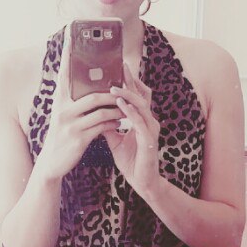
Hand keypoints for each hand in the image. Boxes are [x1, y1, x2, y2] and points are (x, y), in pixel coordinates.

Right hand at [35, 27, 122, 180]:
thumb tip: (91, 84)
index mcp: (60, 101)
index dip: (68, 53)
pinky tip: (120, 122)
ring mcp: (70, 124)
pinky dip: (113, 123)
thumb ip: (73, 100)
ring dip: (117, 108)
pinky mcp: (78, 138)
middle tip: (126, 85)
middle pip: (92, 94)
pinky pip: (102, 126)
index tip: (71, 33)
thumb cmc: (62, 136)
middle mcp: (63, 109)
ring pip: (100, 110)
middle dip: (112, 91)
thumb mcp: (64, 115)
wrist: (51, 163)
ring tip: (128, 106)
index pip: (64, 72)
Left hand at [102, 63, 161, 196]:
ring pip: (141, 105)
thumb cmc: (131, 160)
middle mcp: (149, 121)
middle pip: (143, 95)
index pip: (137, 95)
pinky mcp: (149, 140)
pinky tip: (120, 105)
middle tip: (121, 65)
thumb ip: (108, 126)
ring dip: (128, 94)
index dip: (130, 81)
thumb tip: (95, 115)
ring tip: (114, 86)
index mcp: (142, 119)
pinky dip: (129, 111)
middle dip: (132, 80)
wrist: (141, 181)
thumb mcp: (115, 140)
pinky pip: (139, 122)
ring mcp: (151, 129)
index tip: (119, 67)